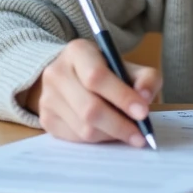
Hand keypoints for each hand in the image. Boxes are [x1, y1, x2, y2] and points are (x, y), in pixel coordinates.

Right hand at [19, 39, 162, 146]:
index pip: (97, 77)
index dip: (122, 97)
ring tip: (129, 133)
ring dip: (111, 135)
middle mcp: (56, 73)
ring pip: (84, 128)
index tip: (143, 112)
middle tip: (141, 135)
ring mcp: (47, 98)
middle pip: (89, 108)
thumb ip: (146, 78)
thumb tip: (144, 97)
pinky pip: (75, 138)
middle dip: (120, 125)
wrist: (73, 76)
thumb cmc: (107, 72)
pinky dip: (98, 140)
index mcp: (77, 51)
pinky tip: (109, 133)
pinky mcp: (46, 119)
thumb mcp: (129, 67)